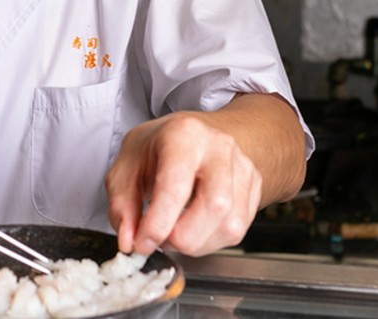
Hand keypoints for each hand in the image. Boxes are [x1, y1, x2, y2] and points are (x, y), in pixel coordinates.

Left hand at [105, 110, 261, 256]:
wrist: (194, 135)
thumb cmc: (159, 148)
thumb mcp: (126, 166)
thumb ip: (122, 205)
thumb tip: (128, 240)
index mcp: (183, 135)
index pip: (175, 186)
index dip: (157, 223)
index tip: (142, 242)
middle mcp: (219, 147)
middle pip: (215, 206)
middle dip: (182, 237)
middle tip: (160, 238)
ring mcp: (242, 166)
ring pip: (231, 225)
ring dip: (197, 243)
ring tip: (175, 231)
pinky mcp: (255, 186)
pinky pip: (239, 230)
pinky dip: (211, 241)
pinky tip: (194, 227)